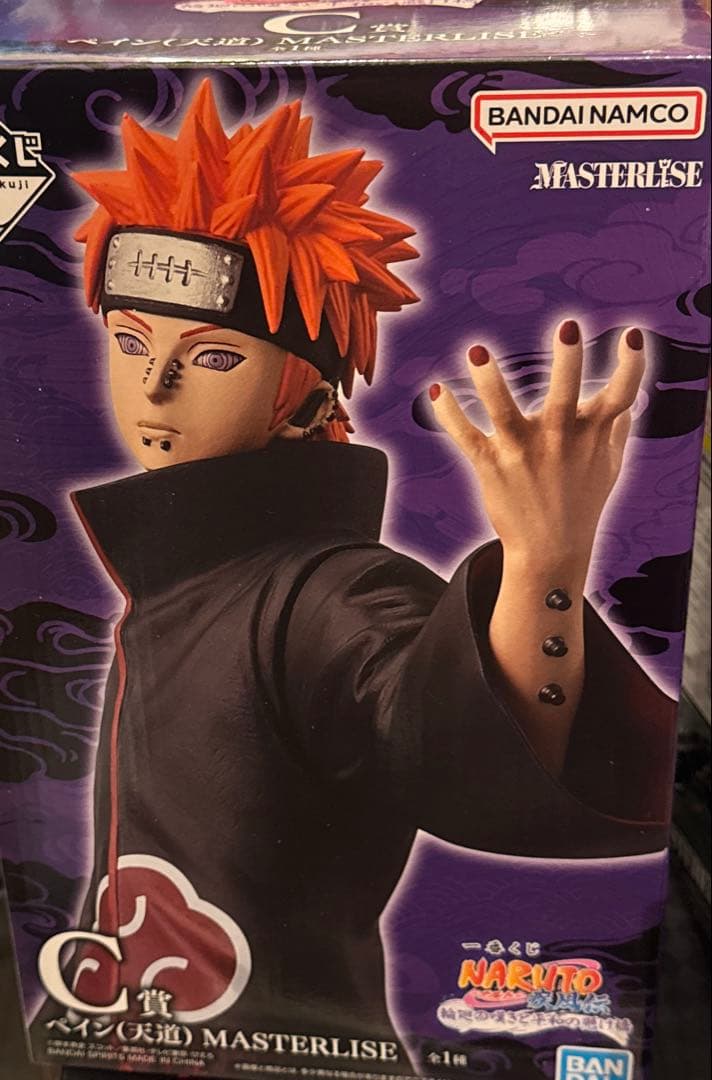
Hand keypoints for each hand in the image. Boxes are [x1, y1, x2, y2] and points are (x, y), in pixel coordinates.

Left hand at [430, 320, 644, 580]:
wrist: (550, 552)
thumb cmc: (581, 503)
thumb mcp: (610, 465)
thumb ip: (616, 427)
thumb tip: (628, 398)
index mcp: (592, 434)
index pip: (620, 394)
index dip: (631, 365)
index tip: (632, 335)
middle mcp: (559, 439)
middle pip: (565, 395)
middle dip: (567, 361)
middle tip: (567, 326)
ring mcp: (522, 451)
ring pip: (503, 411)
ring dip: (490, 381)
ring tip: (478, 352)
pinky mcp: (491, 465)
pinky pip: (465, 436)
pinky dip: (448, 414)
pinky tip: (435, 391)